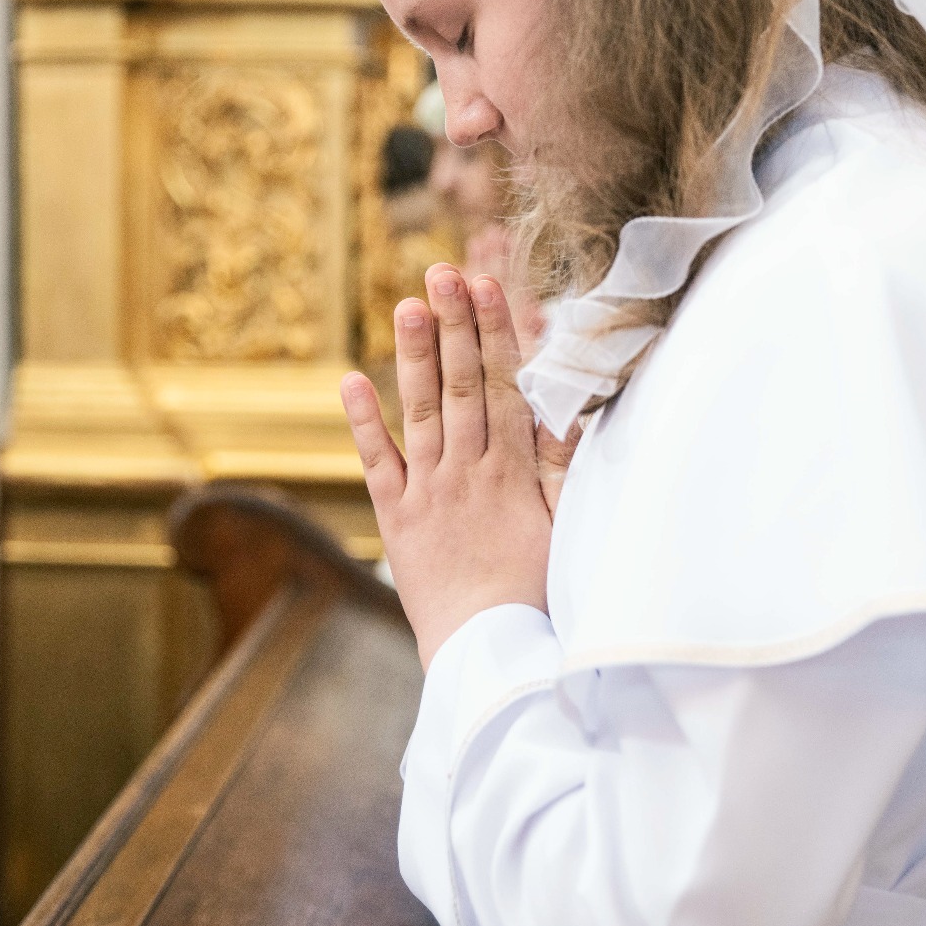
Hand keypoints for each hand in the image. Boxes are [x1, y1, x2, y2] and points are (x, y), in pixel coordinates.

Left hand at [341, 264, 554, 669]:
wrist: (488, 653)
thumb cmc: (537, 594)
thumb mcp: (565, 527)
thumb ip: (564, 466)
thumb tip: (573, 408)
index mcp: (512, 471)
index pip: (505, 385)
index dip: (495, 331)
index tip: (488, 285)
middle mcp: (467, 471)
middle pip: (462, 385)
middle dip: (454, 325)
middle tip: (443, 273)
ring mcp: (428, 492)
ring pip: (421, 411)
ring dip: (414, 356)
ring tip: (406, 304)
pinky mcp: (397, 519)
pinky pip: (377, 463)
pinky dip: (363, 422)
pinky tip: (351, 380)